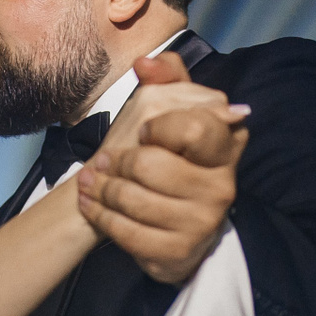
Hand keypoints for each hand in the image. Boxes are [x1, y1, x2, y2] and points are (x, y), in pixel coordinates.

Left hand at [77, 57, 248, 282]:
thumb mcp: (171, 113)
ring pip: (134, 199)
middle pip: (152, 164)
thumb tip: (146, 63)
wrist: (168, 225)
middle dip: (116, 161)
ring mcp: (204, 221)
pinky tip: (91, 205)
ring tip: (89, 182)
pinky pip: (127, 232)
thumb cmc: (166, 159)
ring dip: (101, 189)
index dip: (161, 127)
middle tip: (101, 162)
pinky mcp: (181, 252)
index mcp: (227, 145)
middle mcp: (223, 185)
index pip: (195, 127)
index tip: (144, 132)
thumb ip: (166, 80)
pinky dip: (100, 216)